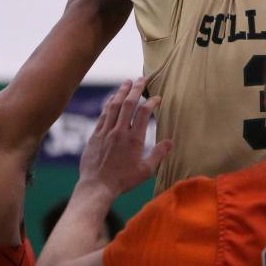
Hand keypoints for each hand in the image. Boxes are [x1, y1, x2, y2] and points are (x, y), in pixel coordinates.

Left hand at [79, 79, 170, 198]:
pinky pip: (103, 115)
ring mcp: (106, 132)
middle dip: (136, 89)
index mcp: (134, 139)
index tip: (157, 98)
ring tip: (126, 82)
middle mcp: (119, 132)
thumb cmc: (123, 181)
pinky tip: (112, 98)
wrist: (97, 186)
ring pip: (114, 106)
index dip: (151, 102)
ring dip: (121, 92)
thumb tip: (170, 142)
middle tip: (141, 78)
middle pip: (128, 104)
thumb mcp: (145, 170)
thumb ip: (158, 154)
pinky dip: (108, 104)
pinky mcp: (95, 135)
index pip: (143, 113)